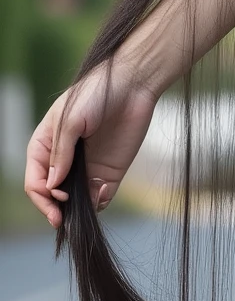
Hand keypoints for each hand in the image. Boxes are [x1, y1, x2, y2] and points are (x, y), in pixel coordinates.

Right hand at [24, 58, 158, 229]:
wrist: (133, 84)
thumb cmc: (95, 94)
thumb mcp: (71, 120)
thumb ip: (61, 154)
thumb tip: (52, 184)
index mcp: (45, 146)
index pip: (34, 180)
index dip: (41, 194)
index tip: (56, 197)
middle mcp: (63, 161)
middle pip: (52, 195)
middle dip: (55, 208)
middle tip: (64, 216)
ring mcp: (86, 168)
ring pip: (75, 201)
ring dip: (78, 209)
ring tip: (87, 205)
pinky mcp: (109, 173)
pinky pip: (100, 197)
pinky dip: (99, 202)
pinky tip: (104, 191)